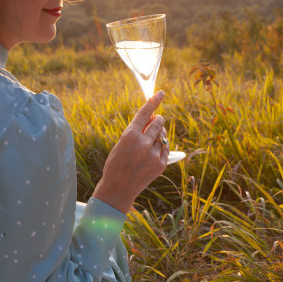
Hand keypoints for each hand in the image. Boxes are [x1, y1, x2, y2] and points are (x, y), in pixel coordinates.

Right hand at [93, 91, 168, 213]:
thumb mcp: (122, 143)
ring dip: (158, 135)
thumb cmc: (116, 163)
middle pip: (158, 122)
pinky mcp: (160, 165)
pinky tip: (152, 153)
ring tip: (147, 144)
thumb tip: (153, 118)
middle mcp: (143, 144)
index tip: (161, 93)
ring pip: (162, 136)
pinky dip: (161, 147)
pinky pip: (166, 148)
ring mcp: (153, 155)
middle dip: (157, 120)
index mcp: (130, 136)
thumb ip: (136, 131)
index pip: (145, 113)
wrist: (118, 188)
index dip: (154, 101)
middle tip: (154, 122)